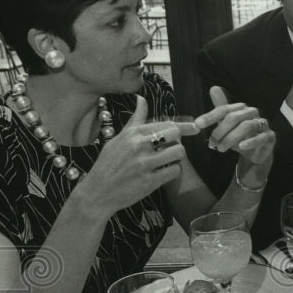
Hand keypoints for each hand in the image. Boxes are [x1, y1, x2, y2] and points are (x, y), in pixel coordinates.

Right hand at [78, 96, 189, 215]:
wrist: (97, 193)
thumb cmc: (108, 164)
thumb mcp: (118, 139)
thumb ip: (135, 120)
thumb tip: (142, 99)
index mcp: (133, 134)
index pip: (166, 123)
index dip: (184, 126)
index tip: (195, 127)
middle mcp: (139, 146)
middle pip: (175, 134)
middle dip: (178, 141)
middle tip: (170, 149)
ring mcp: (145, 164)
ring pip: (178, 152)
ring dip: (177, 157)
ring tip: (167, 161)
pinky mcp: (150, 181)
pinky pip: (175, 171)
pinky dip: (174, 171)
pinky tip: (165, 173)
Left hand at [193, 87, 275, 186]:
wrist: (256, 153)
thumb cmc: (240, 137)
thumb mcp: (227, 124)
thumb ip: (221, 108)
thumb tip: (214, 87)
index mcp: (241, 109)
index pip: (224, 109)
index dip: (210, 116)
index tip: (198, 124)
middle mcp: (253, 113)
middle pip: (234, 117)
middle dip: (220, 131)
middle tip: (211, 144)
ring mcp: (263, 124)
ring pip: (247, 126)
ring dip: (231, 138)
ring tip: (221, 149)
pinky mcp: (270, 137)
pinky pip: (262, 137)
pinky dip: (251, 141)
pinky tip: (241, 146)